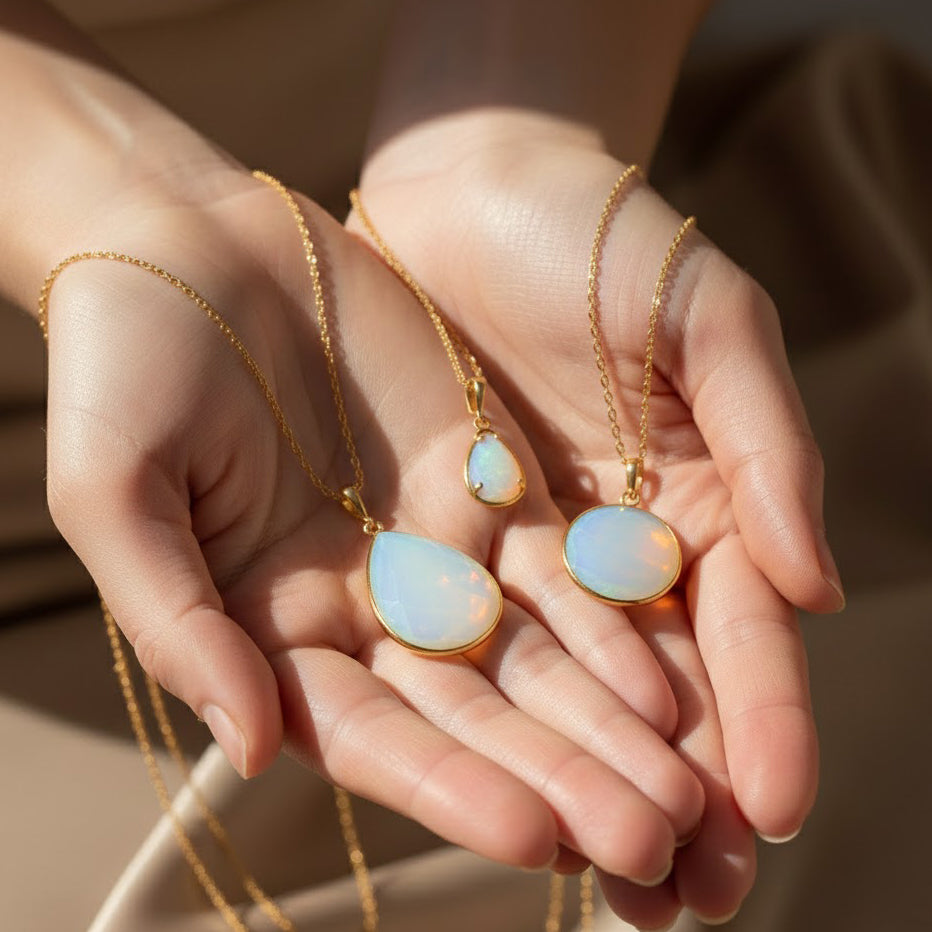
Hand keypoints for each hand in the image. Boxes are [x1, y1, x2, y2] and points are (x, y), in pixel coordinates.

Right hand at [43, 167, 705, 881]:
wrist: (194, 248)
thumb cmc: (124, 367)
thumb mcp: (118, 492)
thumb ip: (177, 620)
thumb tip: (248, 746)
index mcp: (276, 629)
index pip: (371, 733)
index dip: (448, 785)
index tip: (530, 834)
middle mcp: (368, 604)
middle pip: (475, 711)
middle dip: (559, 776)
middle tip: (648, 845)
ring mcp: (437, 542)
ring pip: (535, 650)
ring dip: (607, 719)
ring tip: (682, 789)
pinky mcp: (487, 476)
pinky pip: (562, 559)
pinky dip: (612, 615)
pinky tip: (667, 671)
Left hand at [353, 118, 841, 922]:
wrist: (474, 190)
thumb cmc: (603, 235)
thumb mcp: (708, 318)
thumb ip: (762, 445)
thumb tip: (819, 585)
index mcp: (702, 501)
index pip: (739, 632)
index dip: (764, 717)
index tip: (773, 807)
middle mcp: (619, 546)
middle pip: (656, 689)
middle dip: (678, 791)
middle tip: (693, 899)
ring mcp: (530, 552)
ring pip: (565, 689)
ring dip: (587, 782)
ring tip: (614, 884)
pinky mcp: (443, 538)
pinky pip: (465, 638)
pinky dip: (485, 717)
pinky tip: (501, 791)